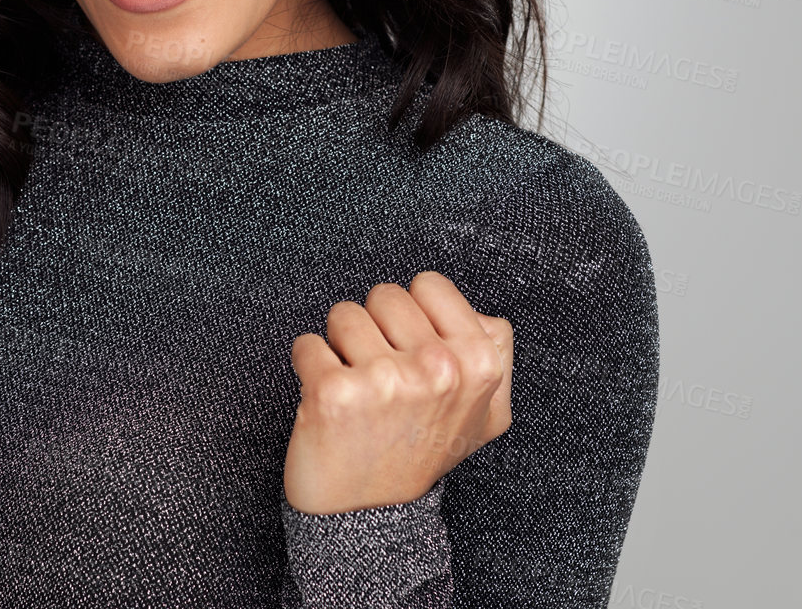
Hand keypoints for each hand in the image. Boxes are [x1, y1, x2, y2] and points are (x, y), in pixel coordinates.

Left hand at [283, 271, 512, 513]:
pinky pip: (306, 343)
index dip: (412, 314)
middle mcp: (437, 369)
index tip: (408, 349)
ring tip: (357, 389)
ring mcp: (386, 381)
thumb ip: (494, 355)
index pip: (429, 285)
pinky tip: (328, 400)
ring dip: (340, 347)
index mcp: (477, 363)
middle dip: (375, 329)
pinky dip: (308, 366)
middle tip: (381, 376)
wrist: (371, 516)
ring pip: (343, 313)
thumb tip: (479, 315)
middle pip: (385, 295)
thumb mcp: (485, 414)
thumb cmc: (421, 454)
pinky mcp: (334, 393)